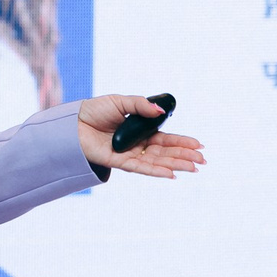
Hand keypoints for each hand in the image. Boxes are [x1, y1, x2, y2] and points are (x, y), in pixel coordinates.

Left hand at [77, 94, 204, 177]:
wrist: (73, 123)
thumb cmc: (95, 111)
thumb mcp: (121, 102)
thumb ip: (141, 106)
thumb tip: (161, 111)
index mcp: (141, 131)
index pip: (165, 139)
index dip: (182, 142)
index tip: (199, 144)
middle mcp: (137, 145)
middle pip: (165, 152)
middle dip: (184, 155)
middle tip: (203, 159)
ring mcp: (130, 154)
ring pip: (157, 161)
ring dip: (175, 164)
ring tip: (194, 167)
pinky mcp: (119, 162)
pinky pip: (140, 168)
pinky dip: (156, 171)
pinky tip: (171, 174)